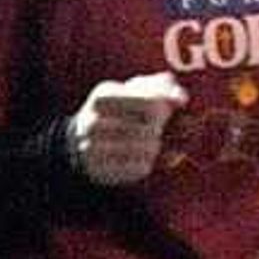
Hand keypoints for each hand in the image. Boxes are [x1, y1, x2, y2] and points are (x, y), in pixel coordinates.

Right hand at [66, 73, 186, 187]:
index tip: (167, 108)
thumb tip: (181, 98)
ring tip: (149, 142)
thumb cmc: (116, 111)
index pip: (151, 104)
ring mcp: (94, 149)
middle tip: (157, 127)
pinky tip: (141, 157)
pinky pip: (141, 168)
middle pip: (151, 127)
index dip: (166, 108)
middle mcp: (93, 123)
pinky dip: (149, 162)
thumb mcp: (132, 90)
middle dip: (161, 128)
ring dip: (156, 146)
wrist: (77, 142)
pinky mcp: (102, 171)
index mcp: (103, 97)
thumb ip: (161, 86)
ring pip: (149, 148)